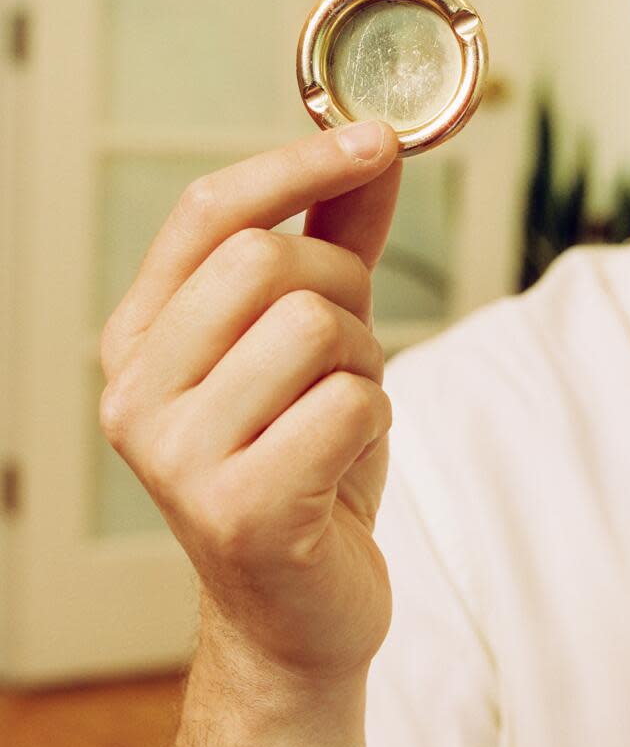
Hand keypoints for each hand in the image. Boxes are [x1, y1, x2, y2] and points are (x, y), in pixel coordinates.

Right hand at [99, 120, 401, 686]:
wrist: (297, 608)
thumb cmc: (302, 459)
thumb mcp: (316, 335)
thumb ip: (336, 238)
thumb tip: (373, 145)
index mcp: (140, 336)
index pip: (209, 211)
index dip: (298, 163)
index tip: (377, 138)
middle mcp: (136, 391)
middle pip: (264, 260)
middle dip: (343, 288)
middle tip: (350, 346)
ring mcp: (175, 457)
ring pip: (312, 327)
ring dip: (364, 360)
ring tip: (344, 411)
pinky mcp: (236, 512)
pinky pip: (346, 405)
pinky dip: (375, 419)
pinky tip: (346, 461)